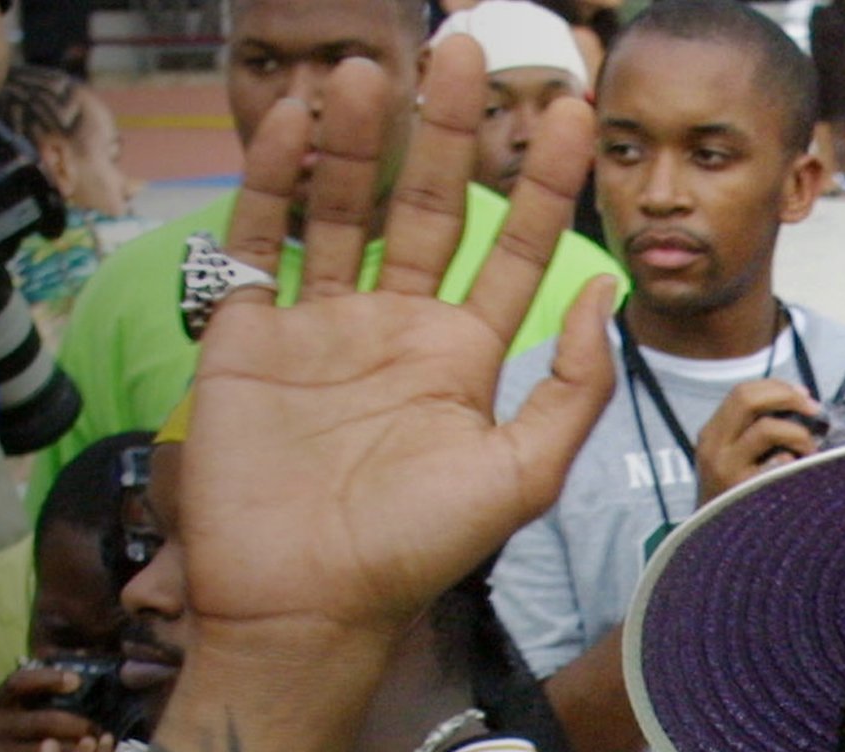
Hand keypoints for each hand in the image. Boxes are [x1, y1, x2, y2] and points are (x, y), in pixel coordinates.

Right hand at [172, 35, 613, 750]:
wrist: (304, 603)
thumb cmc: (415, 553)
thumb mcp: (521, 476)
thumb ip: (571, 388)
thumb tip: (600, 294)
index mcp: (464, 357)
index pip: (513, 247)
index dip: (540, 180)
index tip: (565, 108)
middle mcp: (396, 329)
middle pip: (425, 204)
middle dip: (446, 128)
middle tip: (464, 46)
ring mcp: (319, 326)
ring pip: (341, 207)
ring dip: (356, 136)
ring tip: (373, 69)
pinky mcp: (245, 334)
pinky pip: (259, 240)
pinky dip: (272, 179)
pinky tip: (292, 122)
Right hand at [696, 378, 822, 505]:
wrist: (715, 544)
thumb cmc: (738, 497)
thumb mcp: (733, 459)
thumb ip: (754, 432)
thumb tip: (800, 405)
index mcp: (712, 435)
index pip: (742, 392)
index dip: (777, 387)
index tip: (804, 394)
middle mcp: (714, 448)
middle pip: (747, 399)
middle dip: (787, 396)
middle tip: (814, 410)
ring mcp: (727, 469)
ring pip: (766, 428)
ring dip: (798, 433)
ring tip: (810, 449)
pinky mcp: (744, 490)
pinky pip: (779, 464)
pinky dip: (795, 462)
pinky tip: (798, 474)